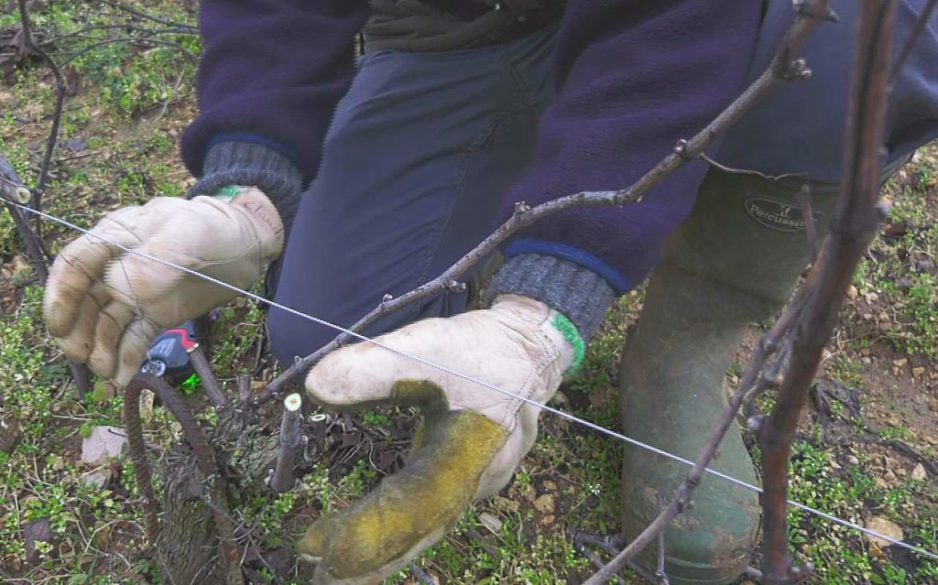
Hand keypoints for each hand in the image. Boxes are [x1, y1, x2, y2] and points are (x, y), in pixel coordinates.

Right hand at [43, 188, 282, 385]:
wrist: (250, 246)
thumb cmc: (216, 228)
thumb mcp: (188, 234)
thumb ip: (154, 258)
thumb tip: (117, 287)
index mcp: (117, 237)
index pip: (75, 265)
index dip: (61, 295)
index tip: (60, 325)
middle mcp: (118, 266)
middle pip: (84, 300)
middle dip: (77, 329)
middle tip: (82, 356)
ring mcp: (137, 292)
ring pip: (106, 323)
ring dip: (100, 348)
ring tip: (106, 372)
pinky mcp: (156, 313)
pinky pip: (133, 337)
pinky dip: (125, 356)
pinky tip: (123, 377)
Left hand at [298, 295, 574, 583]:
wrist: (530, 348)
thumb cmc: (483, 349)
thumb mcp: (429, 345)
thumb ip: (375, 366)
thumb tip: (314, 387)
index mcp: (472, 456)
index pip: (411, 507)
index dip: (365, 531)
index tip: (315, 547)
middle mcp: (479, 481)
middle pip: (420, 531)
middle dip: (370, 556)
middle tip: (319, 572)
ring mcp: (480, 482)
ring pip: (427, 524)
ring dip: (384, 546)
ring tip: (334, 566)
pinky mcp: (473, 475)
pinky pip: (433, 509)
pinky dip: (401, 525)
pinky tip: (374, 534)